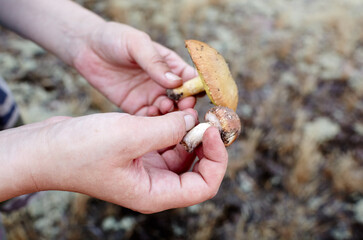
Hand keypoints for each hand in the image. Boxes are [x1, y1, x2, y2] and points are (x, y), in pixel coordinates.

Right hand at [1, 111, 227, 212]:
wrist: (46, 148)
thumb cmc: (80, 150)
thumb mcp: (129, 136)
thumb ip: (167, 129)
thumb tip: (191, 121)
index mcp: (155, 193)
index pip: (205, 186)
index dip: (217, 159)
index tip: (212, 130)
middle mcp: (155, 184)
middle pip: (197, 168)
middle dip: (206, 141)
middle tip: (206, 115)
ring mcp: (147, 168)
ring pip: (182, 151)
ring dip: (188, 129)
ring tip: (184, 105)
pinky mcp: (138, 152)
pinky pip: (165, 140)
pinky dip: (171, 125)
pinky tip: (168, 108)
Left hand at [73, 22, 195, 115]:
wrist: (86, 47)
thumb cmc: (115, 39)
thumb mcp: (137, 44)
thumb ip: (155, 63)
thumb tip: (178, 82)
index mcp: (170, 65)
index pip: (191, 80)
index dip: (196, 89)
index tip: (194, 97)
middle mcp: (163, 83)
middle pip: (183, 101)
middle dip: (184, 108)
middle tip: (182, 111)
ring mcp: (150, 96)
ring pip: (167, 113)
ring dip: (169, 117)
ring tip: (164, 113)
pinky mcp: (135, 107)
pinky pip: (148, 120)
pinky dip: (152, 123)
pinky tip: (149, 120)